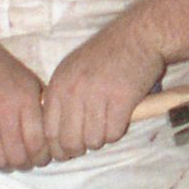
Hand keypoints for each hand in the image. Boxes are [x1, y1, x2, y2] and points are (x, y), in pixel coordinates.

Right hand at [0, 37, 48, 172]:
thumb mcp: (27, 81)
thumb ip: (39, 108)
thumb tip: (52, 135)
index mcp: (25, 99)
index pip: (38, 142)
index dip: (41, 157)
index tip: (40, 160)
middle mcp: (5, 109)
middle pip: (19, 155)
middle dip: (24, 165)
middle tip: (23, 164)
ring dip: (4, 166)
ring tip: (6, 163)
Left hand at [39, 22, 168, 161]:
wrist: (139, 36)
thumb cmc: (107, 54)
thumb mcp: (73, 70)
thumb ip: (63, 98)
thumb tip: (58, 136)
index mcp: (59, 85)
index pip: (49, 131)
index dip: (58, 148)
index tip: (66, 152)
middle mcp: (74, 91)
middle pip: (70, 141)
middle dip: (79, 149)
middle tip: (89, 143)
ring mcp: (97, 96)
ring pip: (93, 141)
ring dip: (101, 139)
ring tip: (108, 124)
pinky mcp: (121, 100)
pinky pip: (114, 134)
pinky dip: (118, 132)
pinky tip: (121, 118)